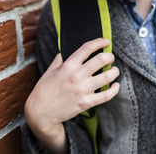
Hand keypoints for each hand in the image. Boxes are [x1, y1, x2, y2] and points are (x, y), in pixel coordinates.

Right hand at [24, 38, 119, 153]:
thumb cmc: (43, 90)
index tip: (106, 42)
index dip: (99, 42)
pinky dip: (115, 89)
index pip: (87, 48)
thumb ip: (59, 60)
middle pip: (101, 59)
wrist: (39, 114)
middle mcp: (76, 76)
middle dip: (110, 56)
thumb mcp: (49, 71)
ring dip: (114, 71)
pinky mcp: (86, 103)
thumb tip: (65, 51)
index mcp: (68, 65)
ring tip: (114, 70)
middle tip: (110, 58)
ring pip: (107, 76)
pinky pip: (106, 95)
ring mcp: (82, 90)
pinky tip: (116, 85)